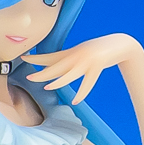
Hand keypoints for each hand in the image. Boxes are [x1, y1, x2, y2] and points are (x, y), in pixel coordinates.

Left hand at [22, 34, 143, 104]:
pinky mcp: (97, 68)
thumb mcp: (79, 52)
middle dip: (42, 73)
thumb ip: (66, 60)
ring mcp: (86, 62)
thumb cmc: (98, 49)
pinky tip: (76, 101)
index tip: (23, 58)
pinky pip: (87, 83)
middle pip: (55, 67)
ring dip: (58, 81)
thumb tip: (51, 69)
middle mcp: (76, 56)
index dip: (36, 58)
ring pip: (69, 75)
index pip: (50, 56)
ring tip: (48, 88)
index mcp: (71, 52)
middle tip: (30, 78)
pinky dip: (82, 93)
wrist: (119, 43)